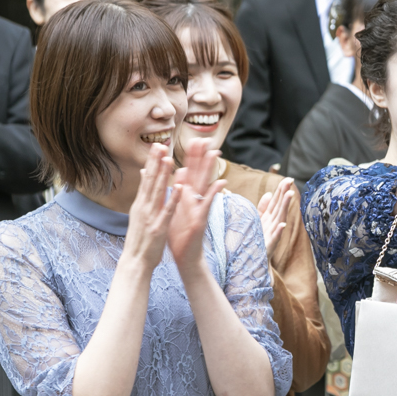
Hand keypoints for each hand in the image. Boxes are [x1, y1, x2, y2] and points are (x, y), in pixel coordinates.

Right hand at [123, 141, 177, 270]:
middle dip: (156, 162)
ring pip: (158, 192)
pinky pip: (167, 210)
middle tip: (160, 145)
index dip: (152, 162)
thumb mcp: (138, 214)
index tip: (157, 146)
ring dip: (163, 175)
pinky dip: (173, 198)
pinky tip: (179, 187)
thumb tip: (143, 175)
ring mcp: (151, 216)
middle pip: (150, 181)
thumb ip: (142, 195)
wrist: (134, 261)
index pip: (146, 179)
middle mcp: (144, 207)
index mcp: (140, 204)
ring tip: (168, 159)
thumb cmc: (139, 239)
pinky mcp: (159, 227)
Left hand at [167, 139, 226, 277]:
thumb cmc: (179, 234)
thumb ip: (178, 189)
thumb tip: (179, 171)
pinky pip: (208, 204)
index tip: (194, 140)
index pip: (189, 172)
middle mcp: (195, 200)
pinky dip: (214, 193)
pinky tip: (221, 182)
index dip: (192, 157)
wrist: (185, 256)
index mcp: (187, 197)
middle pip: (198, 174)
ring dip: (210, 169)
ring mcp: (199, 209)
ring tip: (215, 153)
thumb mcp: (175, 208)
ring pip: (205, 185)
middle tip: (205, 139)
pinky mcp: (201, 219)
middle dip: (201, 157)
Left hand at [256, 178, 294, 271]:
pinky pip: (275, 237)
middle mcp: (274, 224)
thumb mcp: (258, 220)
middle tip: (290, 182)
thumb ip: (263, 207)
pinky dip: (279, 231)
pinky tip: (282, 225)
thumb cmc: (256, 239)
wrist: (253, 260)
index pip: (277, 201)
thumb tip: (269, 193)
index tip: (287, 179)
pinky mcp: (270, 245)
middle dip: (285, 194)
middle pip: (280, 206)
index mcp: (270, 217)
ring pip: (280, 218)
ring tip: (289, 195)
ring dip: (285, 207)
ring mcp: (273, 234)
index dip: (282, 190)